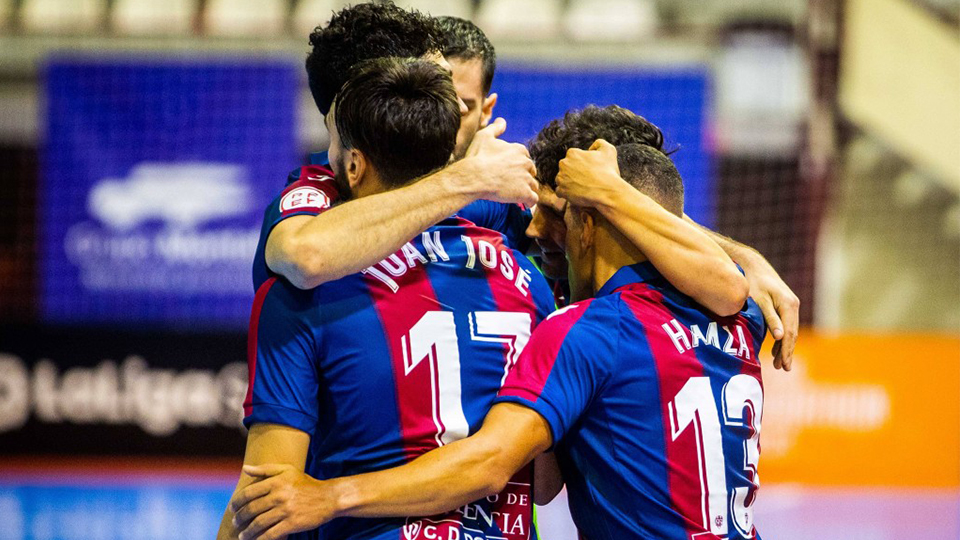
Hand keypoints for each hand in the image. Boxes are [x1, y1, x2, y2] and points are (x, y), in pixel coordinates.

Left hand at [230, 464, 335, 539]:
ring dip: (247, 531)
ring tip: (242, 535)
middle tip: (236, 522)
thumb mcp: (288, 470)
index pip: (249, 493)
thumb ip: (265, 469)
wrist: (329, 497)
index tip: (233, 508)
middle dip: (240, 518)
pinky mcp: (292, 523)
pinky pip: (270, 534)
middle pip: (251, 509)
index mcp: (276, 481)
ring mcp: (286, 510)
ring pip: (258, 523)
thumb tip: (244, 469)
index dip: (237, 502)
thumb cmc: (306, 484)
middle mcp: (279, 495)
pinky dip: (260, 539)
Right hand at [463, 117, 538, 206]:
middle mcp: (525, 163)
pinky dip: (530, 202)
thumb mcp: (484, 136)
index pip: (525, 156)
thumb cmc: (477, 157)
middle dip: (524, 176)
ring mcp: (526, 179)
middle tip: (512, 183)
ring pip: (533, 185)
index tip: (510, 170)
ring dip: (526, 189)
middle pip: (531, 171)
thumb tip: (502, 121)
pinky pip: (533, 200)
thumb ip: (495, 128)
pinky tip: (523, 204)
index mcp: (518, 149)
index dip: (518, 164)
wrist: (474, 177)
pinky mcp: (525, 193)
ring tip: (516, 195)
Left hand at [554, 139, 625, 207]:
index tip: (590, 169)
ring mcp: (561, 178)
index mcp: (572, 153)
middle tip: (586, 179)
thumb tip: (591, 148)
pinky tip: (577, 194)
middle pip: (567, 168)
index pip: (574, 157)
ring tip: (582, 187)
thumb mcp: (609, 150)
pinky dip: (567, 193)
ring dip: (569, 182)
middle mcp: (563, 164)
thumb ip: (600, 143)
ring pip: (563, 179)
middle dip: (574, 172)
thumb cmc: (608, 171)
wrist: (607, 192)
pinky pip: (561, 191)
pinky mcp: (561, 191)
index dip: (583, 163)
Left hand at [739, 252, 798, 370]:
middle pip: (792, 333)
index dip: (787, 350)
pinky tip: (777, 347)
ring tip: (779, 363)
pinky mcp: (784, 305)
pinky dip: (782, 337)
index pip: (790, 333)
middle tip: (783, 368)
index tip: (784, 365)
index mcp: (789, 305)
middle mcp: (793, 305)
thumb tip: (780, 337)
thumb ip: (770, 318)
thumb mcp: (760, 301)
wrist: (753, 265)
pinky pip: (786, 324)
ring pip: (789, 330)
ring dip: (785, 346)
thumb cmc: (753, 282)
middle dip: (787, 352)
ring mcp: (790, 305)